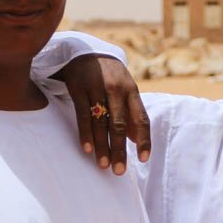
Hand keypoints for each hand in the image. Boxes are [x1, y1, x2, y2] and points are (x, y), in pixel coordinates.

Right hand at [54, 54, 149, 174]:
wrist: (85, 51)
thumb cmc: (108, 77)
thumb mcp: (124, 89)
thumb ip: (131, 113)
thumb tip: (137, 140)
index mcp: (131, 91)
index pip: (141, 119)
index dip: (143, 140)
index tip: (142, 159)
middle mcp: (116, 89)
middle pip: (119, 124)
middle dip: (119, 149)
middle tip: (119, 171)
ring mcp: (96, 87)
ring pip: (101, 122)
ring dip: (102, 146)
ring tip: (103, 165)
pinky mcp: (78, 87)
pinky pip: (82, 115)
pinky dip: (85, 133)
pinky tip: (87, 149)